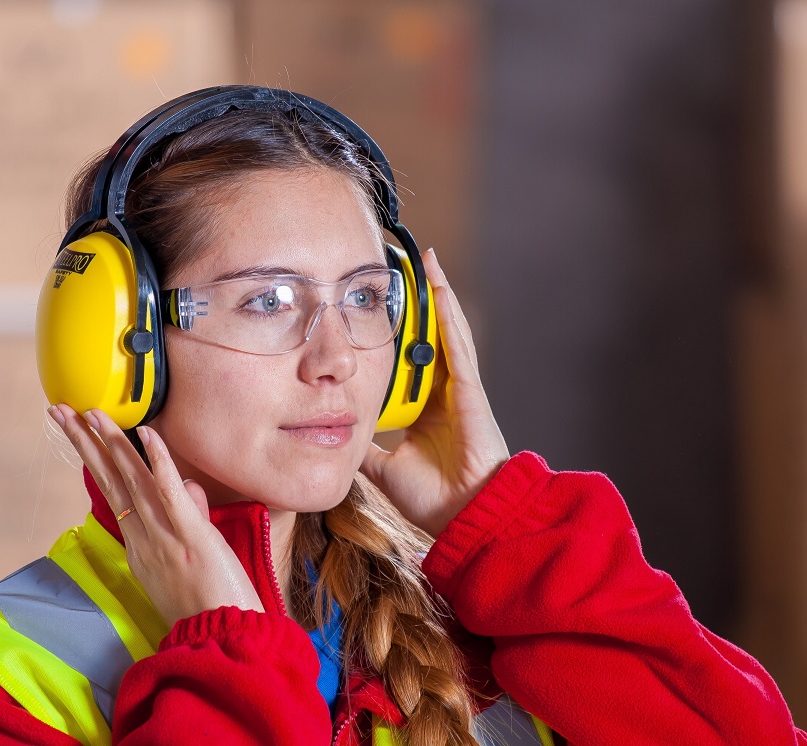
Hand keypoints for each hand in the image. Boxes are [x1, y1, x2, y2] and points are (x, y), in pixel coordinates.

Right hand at [48, 405, 264, 627]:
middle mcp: (144, 538)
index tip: (80, 431)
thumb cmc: (210, 605)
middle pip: (109, 480)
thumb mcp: (189, 558)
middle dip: (83, 442)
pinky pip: (171, 493)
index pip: (113, 492)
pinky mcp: (191, 537)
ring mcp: (164, 537)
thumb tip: (190, 487)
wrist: (223, 640)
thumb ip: (188, 516)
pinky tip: (145, 433)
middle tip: (60, 411)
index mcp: (139, 546)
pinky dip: (159, 461)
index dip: (94, 458)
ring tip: (90, 412)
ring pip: (132, 481)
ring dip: (110, 442)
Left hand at [361, 249, 509, 537]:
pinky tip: (440, 290)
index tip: (383, 307)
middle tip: (404, 267)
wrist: (465, 518)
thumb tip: (336, 436)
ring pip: (447, 333)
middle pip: (429, 338)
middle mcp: (444, 393)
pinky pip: (457, 346)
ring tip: (427, 262)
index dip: (400, 333)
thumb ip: (365, 448)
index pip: (410, 361)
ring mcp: (459, 389)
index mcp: (426, 409)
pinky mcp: (469, 391)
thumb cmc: (434, 499)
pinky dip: (448, 317)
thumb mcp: (384, 466)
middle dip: (420, 303)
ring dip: (437, 296)